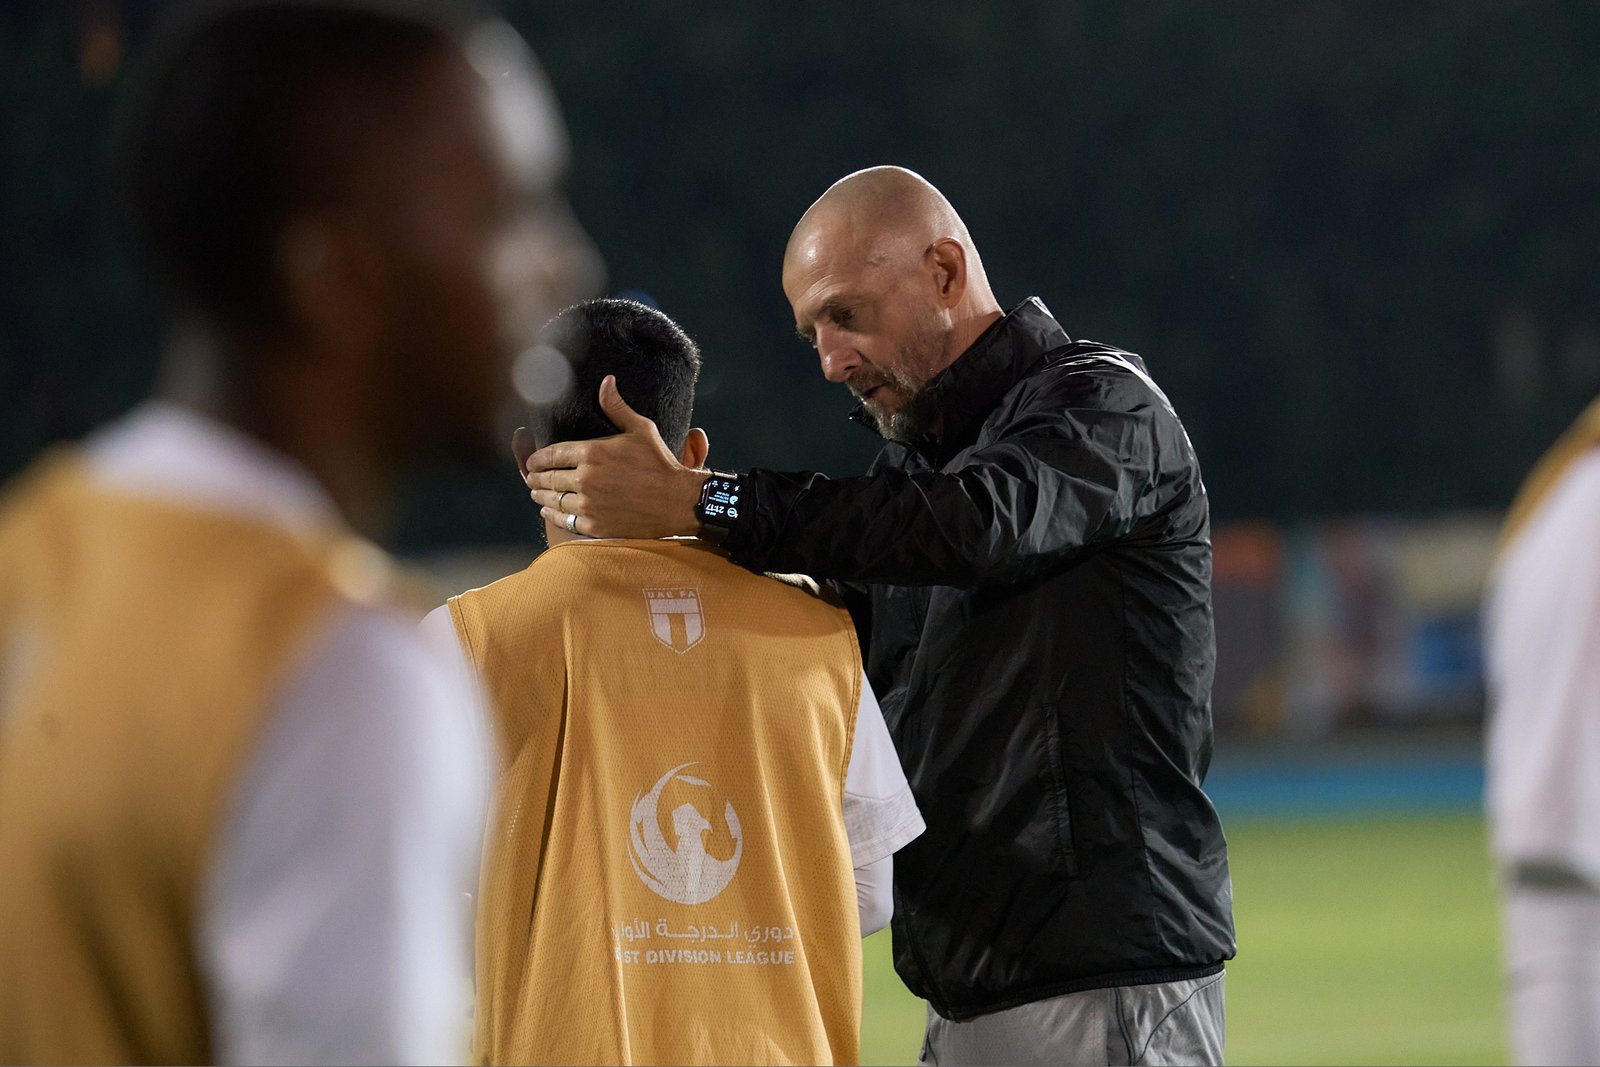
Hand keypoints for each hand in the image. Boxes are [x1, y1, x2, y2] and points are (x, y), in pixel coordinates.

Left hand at [521, 375, 706, 538]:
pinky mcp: (594, 524)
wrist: (677, 502)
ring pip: (552, 499)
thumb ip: (616, 407)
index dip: (536, 458)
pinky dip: (552, 514)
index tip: (531, 460)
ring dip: (540, 495)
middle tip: (530, 478)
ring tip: (537, 493)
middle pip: (547, 477)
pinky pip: (564, 519)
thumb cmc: (660, 463)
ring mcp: (589, 503)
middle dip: (535, 477)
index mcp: (592, 452)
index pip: (551, 454)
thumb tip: (606, 381)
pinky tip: (549, 510)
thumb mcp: (641, 429)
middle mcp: (585, 478)